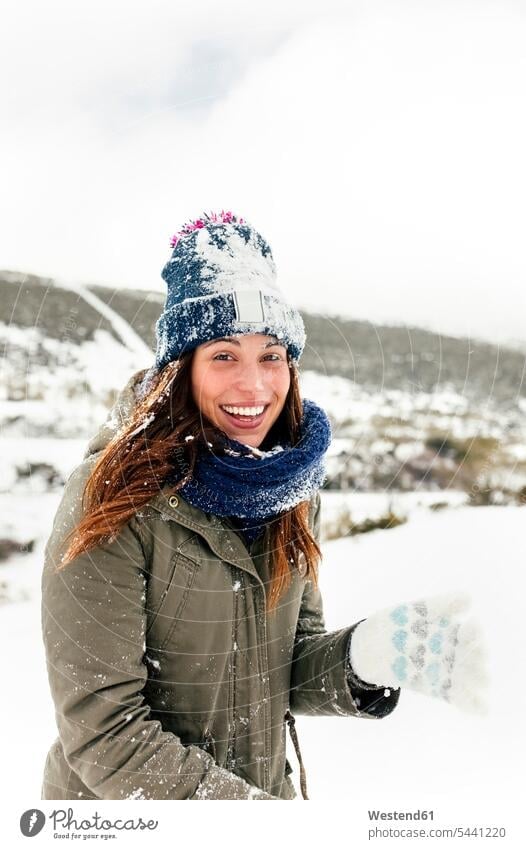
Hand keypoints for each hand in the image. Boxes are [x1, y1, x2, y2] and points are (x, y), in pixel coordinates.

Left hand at [348, 592, 488, 714]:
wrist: (371, 648)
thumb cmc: (396, 624)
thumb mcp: (415, 611)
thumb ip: (440, 606)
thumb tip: (469, 597)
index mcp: (451, 631)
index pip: (469, 632)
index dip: (473, 632)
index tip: (470, 628)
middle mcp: (454, 652)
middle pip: (473, 657)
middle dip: (478, 658)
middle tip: (479, 658)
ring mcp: (448, 671)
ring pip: (469, 678)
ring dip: (478, 682)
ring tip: (482, 682)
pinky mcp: (439, 689)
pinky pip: (459, 699)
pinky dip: (472, 705)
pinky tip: (482, 710)